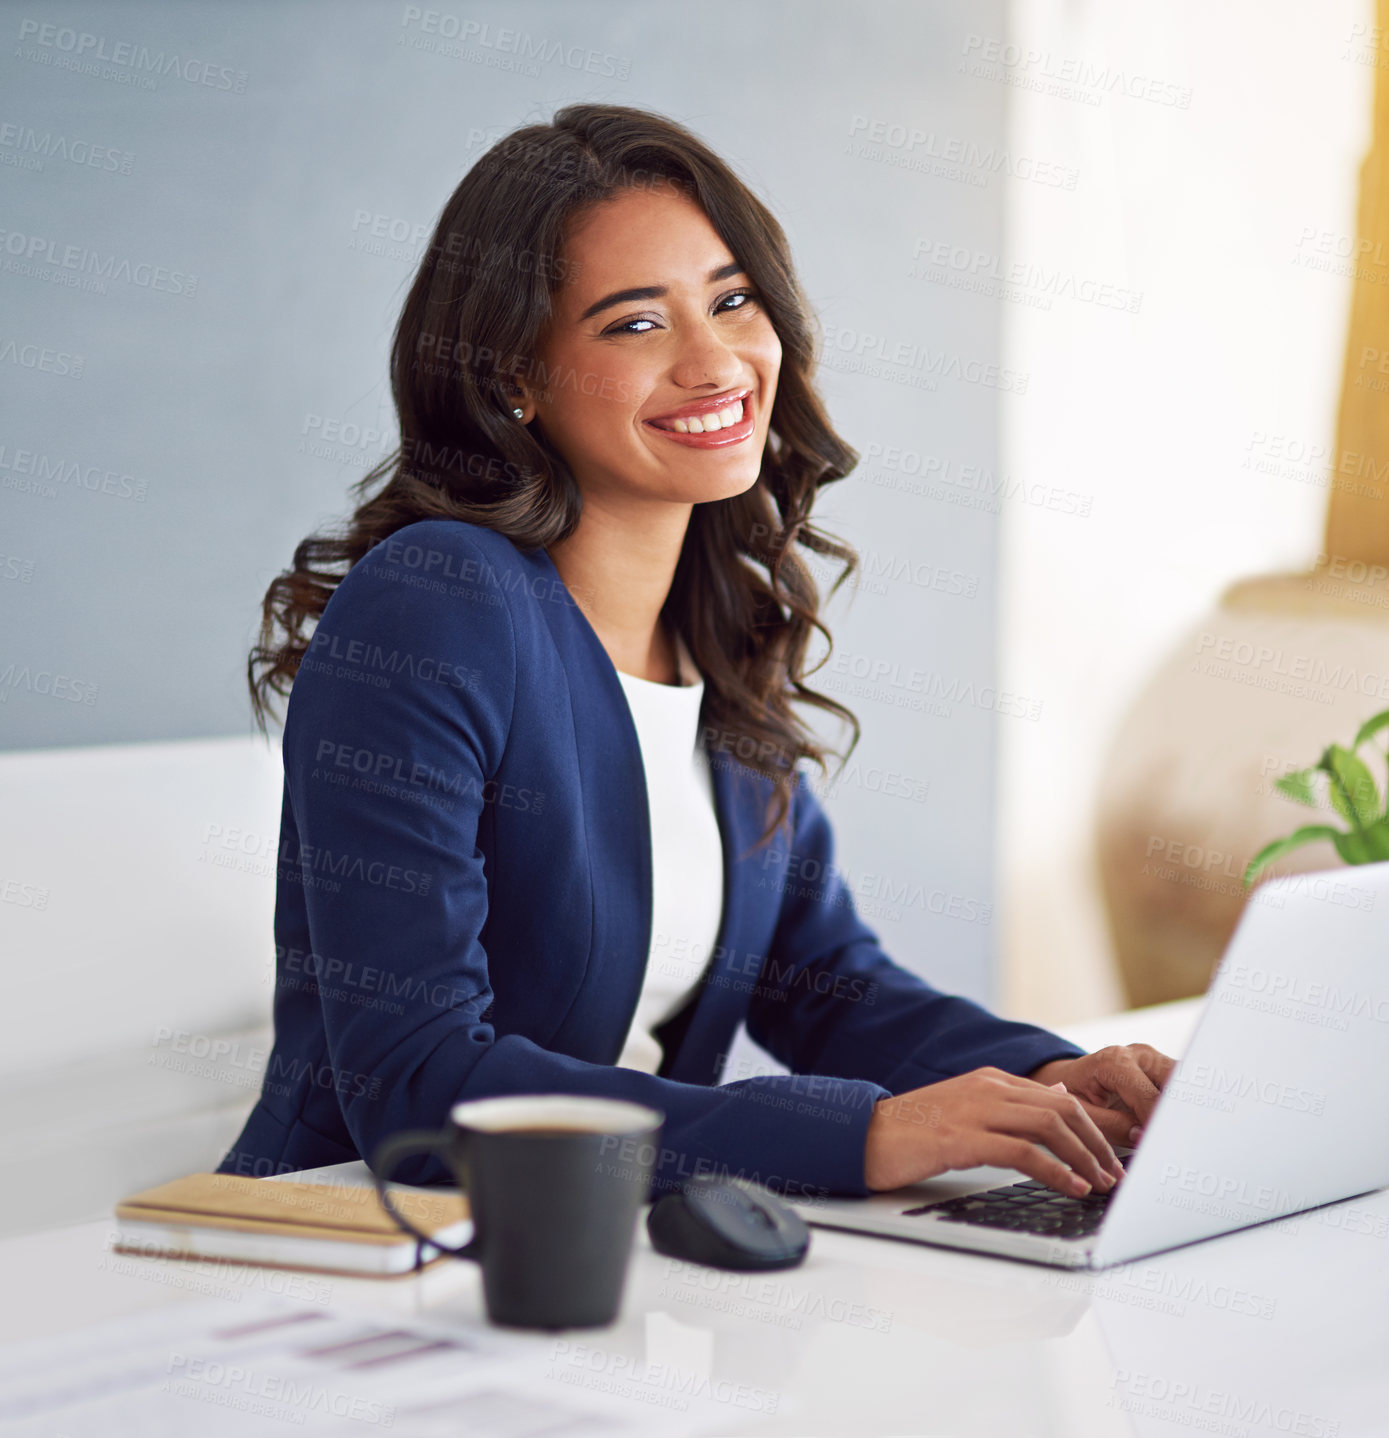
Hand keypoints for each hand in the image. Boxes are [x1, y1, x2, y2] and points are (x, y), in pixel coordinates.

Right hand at [862, 1066, 1125, 1195]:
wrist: (865, 1135)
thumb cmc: (914, 1131)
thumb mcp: (967, 1110)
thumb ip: (1009, 1106)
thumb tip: (1056, 1099)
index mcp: (992, 1080)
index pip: (1060, 1097)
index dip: (1096, 1124)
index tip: (1116, 1152)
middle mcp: (988, 1087)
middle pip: (1063, 1108)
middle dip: (1098, 1142)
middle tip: (1116, 1173)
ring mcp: (975, 1110)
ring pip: (1049, 1125)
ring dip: (1083, 1156)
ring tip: (1100, 1183)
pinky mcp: (962, 1138)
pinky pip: (1022, 1151)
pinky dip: (1054, 1170)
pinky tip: (1070, 1187)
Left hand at [1027, 1044, 1176, 1147]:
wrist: (1066, 1078)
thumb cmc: (1069, 1094)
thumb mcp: (1081, 1113)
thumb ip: (1110, 1126)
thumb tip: (1143, 1137)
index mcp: (1114, 1062)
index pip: (1149, 1097)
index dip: (1157, 1125)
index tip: (1161, 1147)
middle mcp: (1137, 1054)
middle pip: (1175, 1081)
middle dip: (1179, 1111)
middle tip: (1180, 1140)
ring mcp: (1152, 1059)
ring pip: (1183, 1081)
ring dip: (1183, 1107)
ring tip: (1181, 1134)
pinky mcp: (1161, 1068)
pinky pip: (1179, 1085)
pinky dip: (1181, 1105)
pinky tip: (1179, 1126)